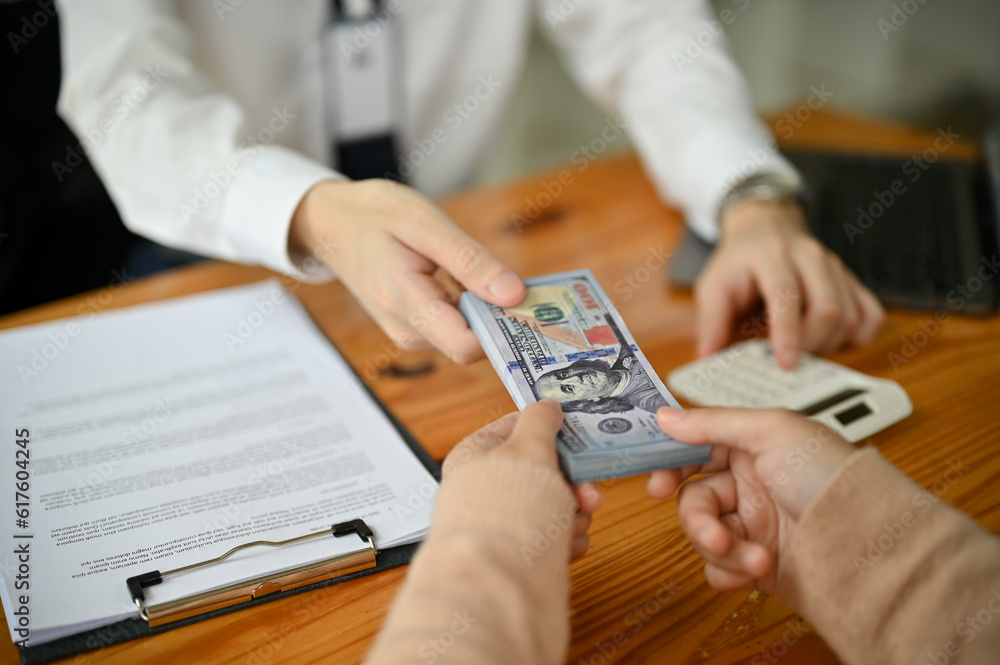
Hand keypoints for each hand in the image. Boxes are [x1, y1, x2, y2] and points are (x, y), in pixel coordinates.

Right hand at [289, 179, 525, 363]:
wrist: (331, 222)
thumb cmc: (375, 216)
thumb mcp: (425, 223)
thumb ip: (470, 261)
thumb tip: (514, 294)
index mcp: (406, 303)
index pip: (467, 347)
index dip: (503, 329)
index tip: (530, 304)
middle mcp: (407, 330)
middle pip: (471, 345)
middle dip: (500, 319)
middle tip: (522, 284)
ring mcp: (408, 333)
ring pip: (466, 336)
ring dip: (487, 310)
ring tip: (489, 274)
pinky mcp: (414, 328)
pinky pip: (454, 327)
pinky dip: (472, 307)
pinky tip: (472, 281)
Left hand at [443, 400, 602, 559]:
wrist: (500, 579)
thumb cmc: (505, 508)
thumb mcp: (528, 447)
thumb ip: (541, 420)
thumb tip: (548, 406)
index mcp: (475, 456)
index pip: (516, 429)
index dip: (550, 431)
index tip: (577, 437)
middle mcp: (485, 489)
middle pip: (544, 471)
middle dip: (572, 483)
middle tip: (589, 495)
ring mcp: (503, 522)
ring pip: (555, 504)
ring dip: (572, 513)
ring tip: (569, 525)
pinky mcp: (519, 552)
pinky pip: (554, 536)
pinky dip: (566, 540)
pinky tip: (565, 547)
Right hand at [648, 407, 853, 590]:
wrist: (871, 547)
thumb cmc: (833, 477)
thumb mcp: (772, 431)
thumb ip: (712, 423)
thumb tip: (663, 417)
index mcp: (752, 448)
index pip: (696, 451)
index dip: (671, 466)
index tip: (656, 484)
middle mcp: (749, 485)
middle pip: (693, 500)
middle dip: (700, 521)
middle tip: (716, 535)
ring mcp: (752, 526)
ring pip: (702, 536)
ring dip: (722, 549)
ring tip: (757, 558)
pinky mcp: (756, 563)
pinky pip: (718, 568)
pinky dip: (730, 572)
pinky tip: (755, 572)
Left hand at [696, 200, 884, 367]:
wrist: (764, 226)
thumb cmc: (738, 261)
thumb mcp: (713, 285)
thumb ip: (711, 322)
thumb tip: (707, 359)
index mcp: (771, 255)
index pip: (786, 294)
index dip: (789, 332)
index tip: (787, 362)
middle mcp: (809, 256)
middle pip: (828, 306)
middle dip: (813, 343)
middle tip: (792, 361)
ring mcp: (835, 266)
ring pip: (850, 313)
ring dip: (831, 343)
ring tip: (805, 350)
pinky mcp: (851, 278)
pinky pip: (871, 312)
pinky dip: (859, 335)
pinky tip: (836, 341)